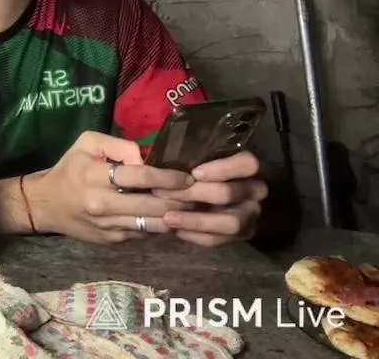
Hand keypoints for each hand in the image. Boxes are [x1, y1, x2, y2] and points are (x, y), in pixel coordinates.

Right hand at [30, 131, 196, 242]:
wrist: (46, 205)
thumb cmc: (70, 169)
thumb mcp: (87, 144)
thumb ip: (118, 144)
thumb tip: (146, 157)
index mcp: (96, 176)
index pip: (141, 176)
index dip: (169, 177)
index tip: (189, 177)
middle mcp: (103, 204)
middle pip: (154, 204)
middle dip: (183, 199)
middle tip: (202, 193)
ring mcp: (109, 226)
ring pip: (154, 223)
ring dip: (178, 216)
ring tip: (195, 207)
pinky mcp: (113, 240)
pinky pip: (145, 233)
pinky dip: (162, 226)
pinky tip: (174, 218)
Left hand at [153, 151, 267, 246]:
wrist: (215, 198)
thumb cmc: (193, 170)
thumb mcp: (188, 156)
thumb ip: (176, 155)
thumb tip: (139, 157)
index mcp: (245, 167)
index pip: (247, 164)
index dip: (223, 169)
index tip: (194, 173)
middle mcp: (254, 190)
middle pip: (230, 194)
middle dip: (194, 195)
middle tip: (162, 194)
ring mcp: (250, 214)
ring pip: (230, 223)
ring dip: (196, 221)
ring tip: (168, 218)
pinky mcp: (242, 234)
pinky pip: (220, 239)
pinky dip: (196, 235)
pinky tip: (175, 230)